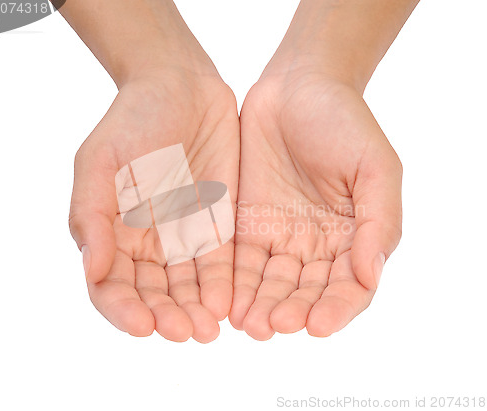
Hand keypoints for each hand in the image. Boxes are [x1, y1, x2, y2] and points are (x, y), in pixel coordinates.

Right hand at [69, 70, 238, 341]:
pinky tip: (228, 304)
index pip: (112, 286)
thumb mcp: (100, 161)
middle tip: (186, 332)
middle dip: (167, 317)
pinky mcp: (218, 224)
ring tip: (208, 330)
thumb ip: (93, 215)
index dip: (124, 310)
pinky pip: (219, 264)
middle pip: (154, 295)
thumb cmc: (133, 119)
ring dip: (196, 311)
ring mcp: (184, 236)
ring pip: (187, 288)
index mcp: (113, 233)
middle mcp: (147, 243)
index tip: (143, 325)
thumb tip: (92, 270)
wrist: (181, 88)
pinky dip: (222, 287)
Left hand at [230, 71, 401, 339]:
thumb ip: (379, 222)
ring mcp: (280, 237)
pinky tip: (227, 302)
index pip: (348, 286)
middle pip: (305, 291)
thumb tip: (370, 276)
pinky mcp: (247, 225)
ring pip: (271, 284)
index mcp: (354, 237)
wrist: (297, 87)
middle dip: (291, 311)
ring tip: (249, 324)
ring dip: (261, 306)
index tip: (318, 325)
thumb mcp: (376, 168)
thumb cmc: (344, 122)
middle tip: (273, 325)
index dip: (336, 308)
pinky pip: (241, 262)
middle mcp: (318, 245)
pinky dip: (236, 284)